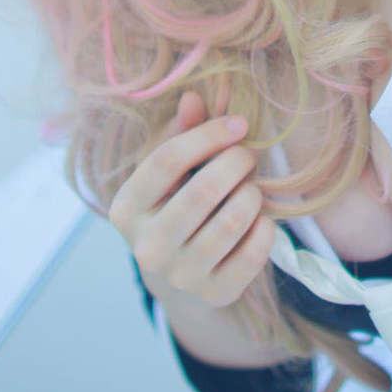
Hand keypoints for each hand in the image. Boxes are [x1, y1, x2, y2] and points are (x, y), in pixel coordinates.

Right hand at [108, 84, 274, 307]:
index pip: (166, 160)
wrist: (181, 275)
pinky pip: (255, 250)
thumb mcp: (170, 171)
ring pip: (233, 220)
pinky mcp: (215, 293)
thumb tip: (193, 98)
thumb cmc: (175, 205)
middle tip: (248, 156)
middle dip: (236, 163)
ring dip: (252, 194)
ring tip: (251, 188)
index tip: (238, 124)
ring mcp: (180, 275)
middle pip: (202, 190)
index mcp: (126, 209)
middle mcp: (147, 247)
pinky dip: (266, 227)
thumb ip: (181, 133)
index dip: (208, 135)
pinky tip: (259, 220)